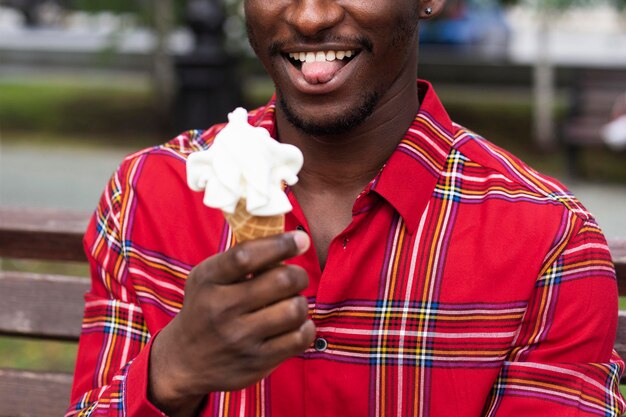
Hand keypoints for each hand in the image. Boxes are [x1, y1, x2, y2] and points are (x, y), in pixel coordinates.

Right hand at [148, 231, 314, 416]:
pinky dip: (305, 326)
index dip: (280, 244)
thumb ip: (240, 257)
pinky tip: (296, 323)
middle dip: (298, 274)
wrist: (184, 360)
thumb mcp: (207, 277)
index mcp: (208, 280)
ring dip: (301, 302)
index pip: (246, 256)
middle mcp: (221, 310)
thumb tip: (287, 237)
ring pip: (294, 309)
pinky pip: (299, 338)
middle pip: (281, 280)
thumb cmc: (205, 307)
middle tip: (296, 277)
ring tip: (291, 302)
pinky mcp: (256, 362)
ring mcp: (239, 338)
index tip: (300, 240)